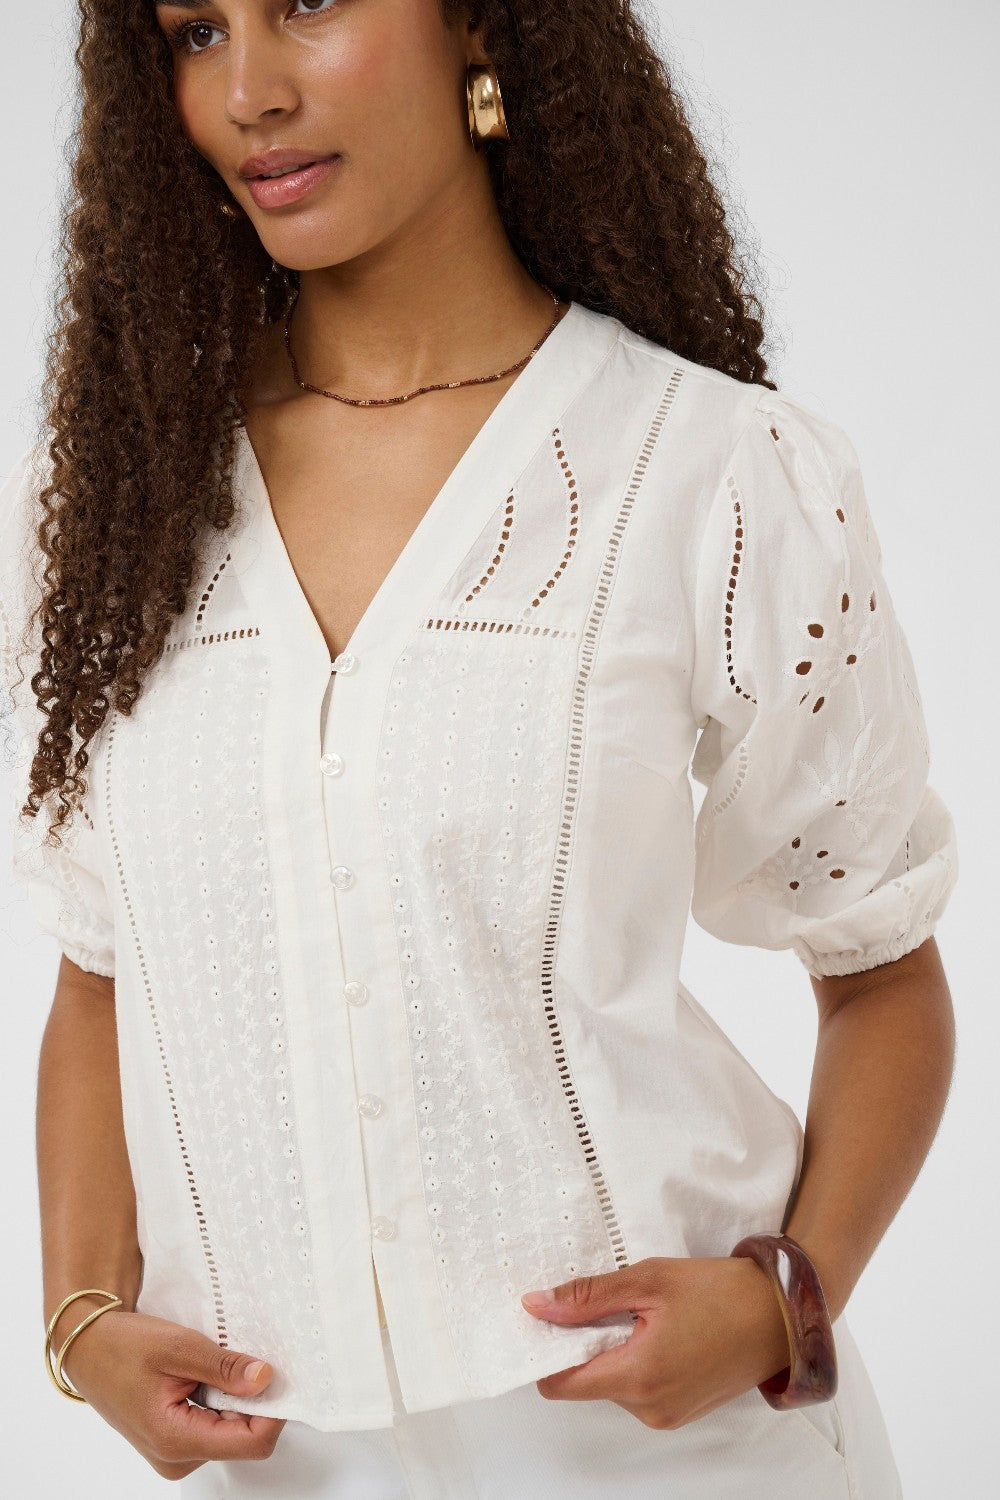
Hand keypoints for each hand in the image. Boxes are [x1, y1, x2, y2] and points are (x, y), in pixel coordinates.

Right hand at [52, 1305, 285, 1478]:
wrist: (87, 1348)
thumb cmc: (122, 1347)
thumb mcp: (178, 1347)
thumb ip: (224, 1367)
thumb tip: (265, 1379)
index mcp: (176, 1440)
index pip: (251, 1443)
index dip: (274, 1411)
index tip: (278, 1375)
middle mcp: (176, 1458)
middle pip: (243, 1439)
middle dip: (254, 1401)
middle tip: (246, 1360)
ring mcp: (174, 1454)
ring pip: (231, 1433)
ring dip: (236, 1400)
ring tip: (217, 1366)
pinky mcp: (174, 1442)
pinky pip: (214, 1428)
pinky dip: (221, 1403)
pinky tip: (208, 1377)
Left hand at [519, 1255, 790, 1428]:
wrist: (780, 1314)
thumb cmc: (722, 1293)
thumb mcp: (648, 1280)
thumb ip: (587, 1297)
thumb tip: (538, 1305)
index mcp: (638, 1377)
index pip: (560, 1384)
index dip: (545, 1351)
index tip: (546, 1320)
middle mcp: (650, 1408)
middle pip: (586, 1382)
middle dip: (585, 1344)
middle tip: (609, 1302)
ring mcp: (667, 1414)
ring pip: (612, 1385)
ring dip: (613, 1351)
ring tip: (643, 1314)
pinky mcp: (681, 1410)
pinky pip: (638, 1390)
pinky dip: (636, 1361)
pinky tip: (658, 1331)